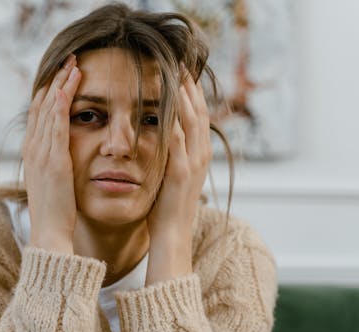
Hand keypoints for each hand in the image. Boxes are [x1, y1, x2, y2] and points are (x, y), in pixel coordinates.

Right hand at [22, 54, 81, 252]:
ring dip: (61, 85)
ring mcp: (41, 153)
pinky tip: (68, 87)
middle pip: (42, 105)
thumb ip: (53, 163)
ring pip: (49, 110)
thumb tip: (61, 153)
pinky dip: (61, 105)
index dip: (50, 91)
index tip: (62, 74)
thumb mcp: (51, 182)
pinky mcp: (53, 160)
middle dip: (56, 80)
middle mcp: (33, 148)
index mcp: (33, 152)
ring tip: (73, 64)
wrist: (48, 233)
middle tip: (69, 59)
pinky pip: (56, 126)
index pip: (40, 113)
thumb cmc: (54, 211)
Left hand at [145, 65, 211, 283]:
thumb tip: (162, 139)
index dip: (192, 94)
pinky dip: (174, 120)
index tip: (183, 74)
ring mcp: (193, 163)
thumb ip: (172, 156)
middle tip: (181, 64)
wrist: (171, 236)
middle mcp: (200, 155)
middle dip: (190, 88)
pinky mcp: (181, 172)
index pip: (198, 117)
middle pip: (199, 113)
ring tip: (177, 74)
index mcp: (198, 155)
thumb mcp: (172, 177)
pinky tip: (167, 103)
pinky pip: (178, 140)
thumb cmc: (167, 208)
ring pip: (192, 122)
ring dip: (184, 96)